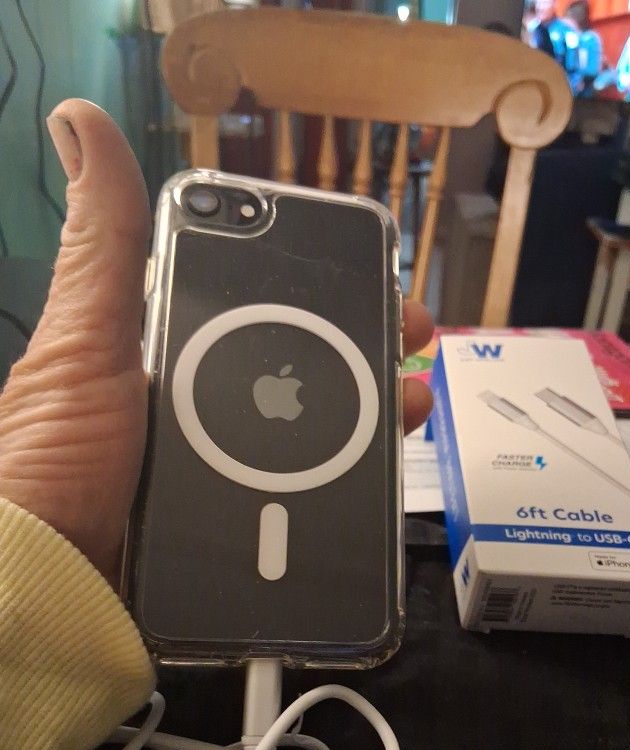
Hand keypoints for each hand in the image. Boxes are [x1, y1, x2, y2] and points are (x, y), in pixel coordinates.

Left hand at [0, 100, 433, 587]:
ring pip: (317, 442)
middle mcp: (204, 417)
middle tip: (414, 347)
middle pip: (302, 378)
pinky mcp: (239, 536)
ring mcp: (226, 479)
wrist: (50, 585)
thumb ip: (103, 246)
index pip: (264, 316)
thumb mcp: (86, 340)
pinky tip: (382, 478)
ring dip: (372, 421)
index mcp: (172, 361)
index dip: (326, 295)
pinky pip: (308, 509)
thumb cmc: (56, 456)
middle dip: (366, 357)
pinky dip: (351, 493)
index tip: (377, 282)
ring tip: (410, 409)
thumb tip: (81, 122)